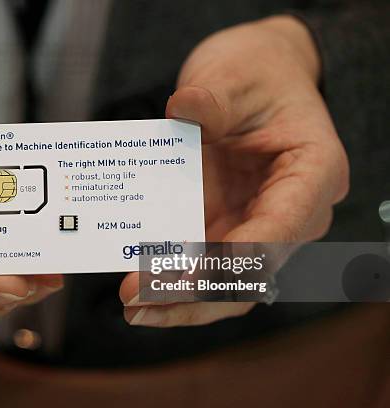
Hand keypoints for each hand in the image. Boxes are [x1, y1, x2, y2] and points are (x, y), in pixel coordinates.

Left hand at [120, 15, 348, 326]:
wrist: (255, 77)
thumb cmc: (256, 74)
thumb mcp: (234, 73)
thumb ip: (213, 96)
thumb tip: (183, 110)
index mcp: (312, 172)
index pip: (280, 228)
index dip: (233, 259)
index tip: (185, 275)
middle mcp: (293, 210)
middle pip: (251, 273)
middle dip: (194, 295)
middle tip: (138, 303)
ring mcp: (258, 223)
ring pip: (228, 284)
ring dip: (181, 301)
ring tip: (132, 308)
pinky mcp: (230, 226)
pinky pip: (205, 266)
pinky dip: (174, 281)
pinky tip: (139, 287)